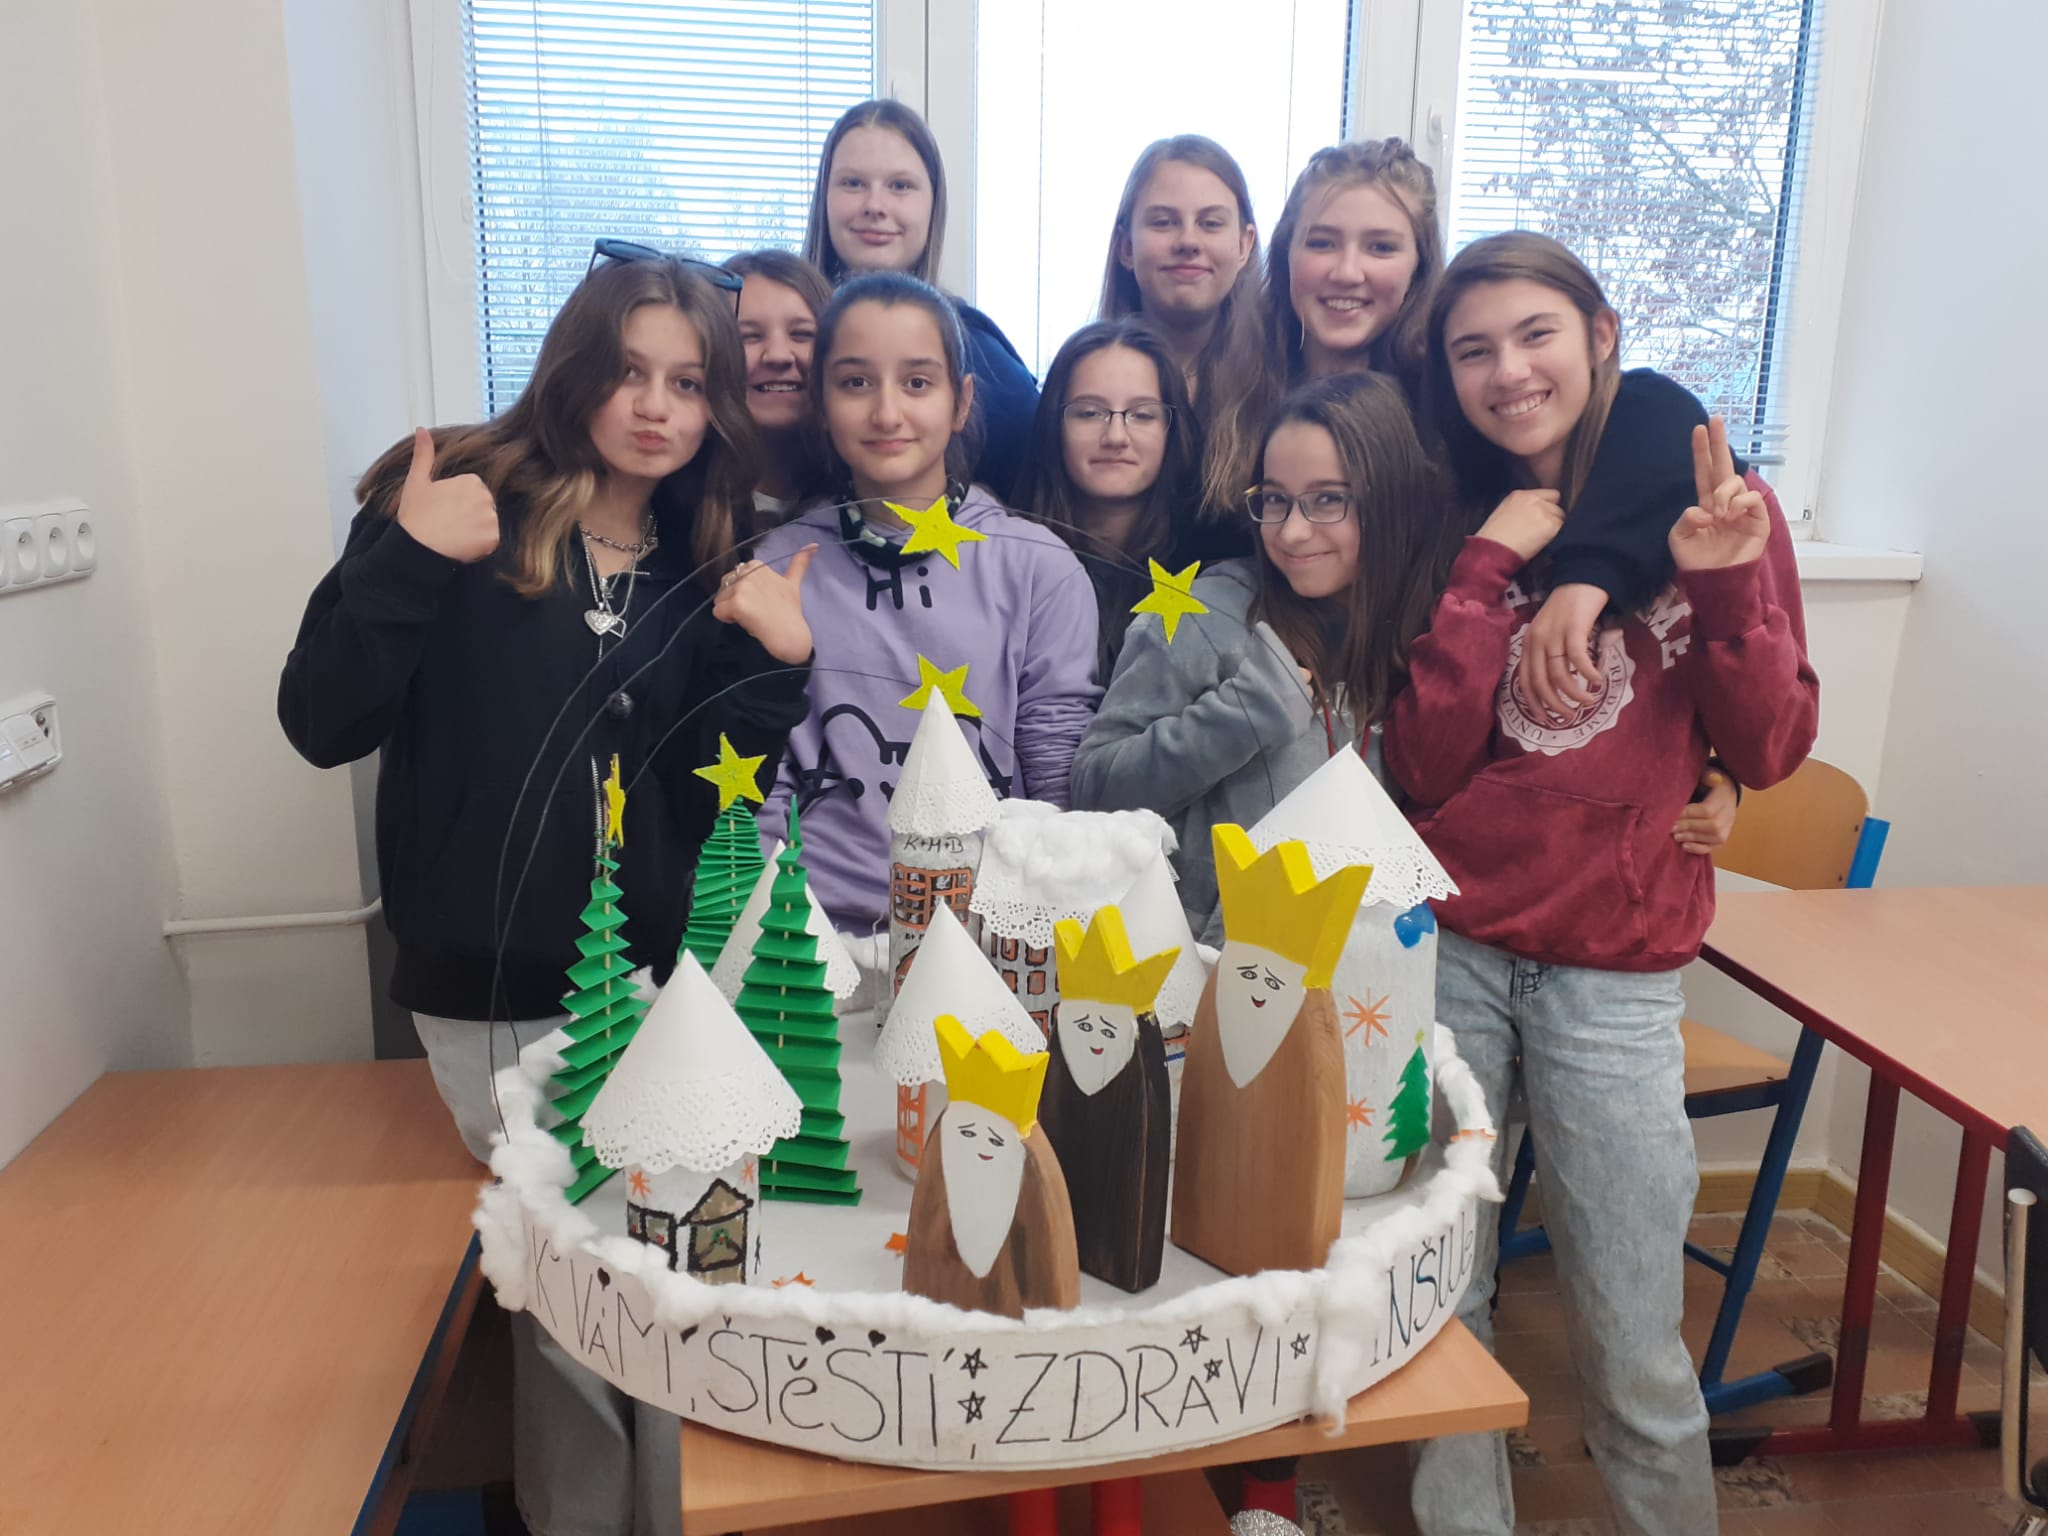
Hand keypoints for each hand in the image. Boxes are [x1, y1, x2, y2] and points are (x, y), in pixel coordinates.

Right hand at [395, 428, 499, 563]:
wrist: (415, 547)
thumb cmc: (415, 516)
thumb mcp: (416, 481)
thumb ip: (424, 454)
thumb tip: (422, 430)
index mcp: (471, 481)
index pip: (474, 492)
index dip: (459, 503)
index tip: (445, 510)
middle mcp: (485, 497)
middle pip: (483, 507)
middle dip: (470, 516)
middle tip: (449, 524)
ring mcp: (490, 518)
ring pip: (487, 524)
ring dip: (476, 531)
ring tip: (454, 535)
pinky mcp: (493, 539)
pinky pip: (491, 542)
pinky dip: (479, 546)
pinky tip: (462, 545)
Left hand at [713, 544, 815, 664]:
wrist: (791, 635)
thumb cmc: (790, 612)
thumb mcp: (793, 583)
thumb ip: (800, 562)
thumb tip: (814, 544)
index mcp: (757, 565)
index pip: (734, 578)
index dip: (743, 592)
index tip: (760, 601)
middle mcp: (748, 572)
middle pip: (724, 588)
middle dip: (734, 600)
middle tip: (756, 611)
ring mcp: (742, 588)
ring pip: (720, 600)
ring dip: (731, 612)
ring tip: (752, 617)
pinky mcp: (737, 604)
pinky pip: (718, 612)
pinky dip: (727, 620)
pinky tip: (746, 622)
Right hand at [1475, 488, 1564, 563]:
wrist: (1491, 552)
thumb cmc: (1492, 539)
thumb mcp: (1503, 514)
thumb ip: (1521, 508)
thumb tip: (1535, 514)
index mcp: (1519, 495)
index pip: (1546, 494)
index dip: (1545, 506)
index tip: (1540, 517)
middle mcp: (1533, 499)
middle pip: (1555, 504)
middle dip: (1550, 516)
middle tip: (1540, 530)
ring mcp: (1543, 511)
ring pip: (1560, 517)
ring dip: (1553, 527)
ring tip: (1539, 539)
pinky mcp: (1550, 525)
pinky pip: (1562, 529)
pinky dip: (1555, 537)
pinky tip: (1541, 543)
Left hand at [1518, 582, 1608, 718]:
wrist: (1583, 578)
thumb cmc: (1569, 608)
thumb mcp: (1550, 631)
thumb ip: (1549, 654)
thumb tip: (1559, 684)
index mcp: (1528, 643)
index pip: (1524, 681)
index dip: (1534, 703)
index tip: (1545, 718)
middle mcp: (1537, 641)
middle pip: (1541, 683)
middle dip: (1554, 705)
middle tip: (1569, 717)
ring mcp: (1554, 635)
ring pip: (1560, 675)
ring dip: (1575, 694)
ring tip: (1588, 701)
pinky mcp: (1574, 629)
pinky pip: (1579, 659)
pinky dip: (1588, 674)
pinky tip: (1598, 681)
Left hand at [1668, 418, 1768, 571]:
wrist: (1715, 582)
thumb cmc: (1697, 561)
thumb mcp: (1679, 539)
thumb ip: (1685, 519)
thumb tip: (1704, 508)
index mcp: (1706, 503)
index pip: (1704, 472)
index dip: (1702, 452)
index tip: (1698, 429)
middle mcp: (1725, 502)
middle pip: (1724, 466)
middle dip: (1719, 443)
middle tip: (1715, 420)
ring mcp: (1743, 509)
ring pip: (1735, 483)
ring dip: (1723, 493)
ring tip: (1718, 513)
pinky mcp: (1758, 519)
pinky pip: (1751, 498)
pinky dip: (1739, 503)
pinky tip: (1730, 514)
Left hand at [1672, 769, 1737, 854]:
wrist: (1726, 791)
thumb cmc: (1711, 782)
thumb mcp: (1709, 774)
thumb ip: (1706, 776)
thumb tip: (1706, 776)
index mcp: (1724, 797)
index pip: (1707, 809)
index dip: (1689, 813)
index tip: (1671, 814)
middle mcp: (1729, 814)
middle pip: (1712, 825)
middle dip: (1689, 827)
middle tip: (1670, 827)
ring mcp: (1728, 827)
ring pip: (1714, 837)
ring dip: (1692, 838)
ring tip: (1675, 836)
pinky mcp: (1723, 837)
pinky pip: (1714, 847)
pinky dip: (1699, 849)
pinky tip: (1684, 846)